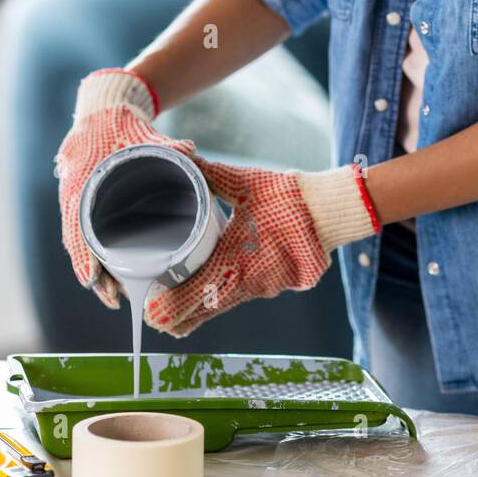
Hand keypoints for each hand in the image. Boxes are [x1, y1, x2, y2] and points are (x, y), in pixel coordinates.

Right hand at [55, 68, 197, 309]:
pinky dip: (98, 259)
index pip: (77, 226)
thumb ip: (167, 144)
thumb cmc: (121, 123)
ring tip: (117, 297)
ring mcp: (80, 203)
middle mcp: (76, 197)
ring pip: (83, 246)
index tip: (91, 279)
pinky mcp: (89, 207)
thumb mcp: (140, 131)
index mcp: (82, 181)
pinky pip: (88, 238)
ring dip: (97, 272)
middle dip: (95, 275)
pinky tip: (113, 278)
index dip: (84, 255)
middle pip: (80, 246)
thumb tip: (191, 151)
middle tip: (115, 299)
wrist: (103, 111)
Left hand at [143, 155, 379, 338]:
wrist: (328, 212)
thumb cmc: (286, 196)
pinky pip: (238, 299)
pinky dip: (218, 301)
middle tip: (151, 314)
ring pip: (220, 309)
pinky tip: (203, 297)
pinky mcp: (271, 286)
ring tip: (169, 312)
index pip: (196, 293)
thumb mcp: (246, 182)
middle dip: (176, 316)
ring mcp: (262, 288)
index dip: (170, 308)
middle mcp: (248, 280)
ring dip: (196, 310)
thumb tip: (185, 159)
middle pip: (203, 312)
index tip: (149, 312)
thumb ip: (212, 175)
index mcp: (237, 256)